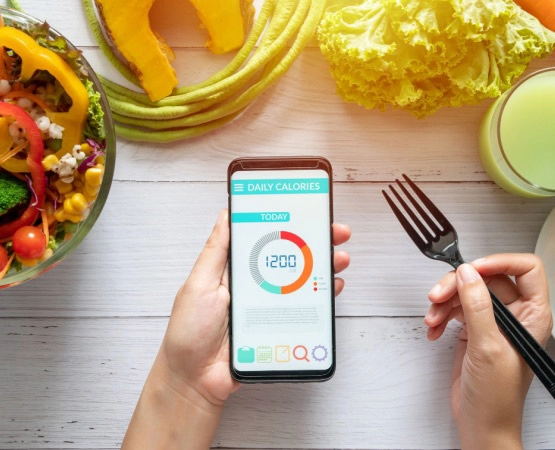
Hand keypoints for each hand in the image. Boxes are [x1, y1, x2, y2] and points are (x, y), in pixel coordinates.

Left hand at [123, 209, 350, 448]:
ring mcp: (268, 306)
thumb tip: (227, 215)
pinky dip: (321, 297)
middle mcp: (255, 284)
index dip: (287, 224)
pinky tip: (332, 288)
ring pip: (301, 281)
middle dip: (315, 243)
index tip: (306, 212)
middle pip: (289, 258)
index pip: (265, 239)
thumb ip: (215, 252)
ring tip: (339, 258)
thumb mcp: (199, 285)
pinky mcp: (278, 326)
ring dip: (323, 267)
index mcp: (235, 269)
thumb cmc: (189, 332)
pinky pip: (304, 309)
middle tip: (336, 232)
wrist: (195, 380)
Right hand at [424, 254, 552, 448]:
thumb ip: (477, 306)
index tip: (471, 268)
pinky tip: (434, 330)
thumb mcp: (487, 346)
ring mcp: (491, 322)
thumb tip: (467, 274)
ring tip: (433, 319)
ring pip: (465, 292)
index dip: (499, 262)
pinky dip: (440, 317)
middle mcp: (514, 315)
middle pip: (486, 279)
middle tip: (438, 295)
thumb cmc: (497, 396)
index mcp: (532, 315)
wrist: (480, 421)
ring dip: (444, 303)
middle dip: (457, 285)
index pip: (525, 270)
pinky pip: (454, 309)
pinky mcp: (473, 330)